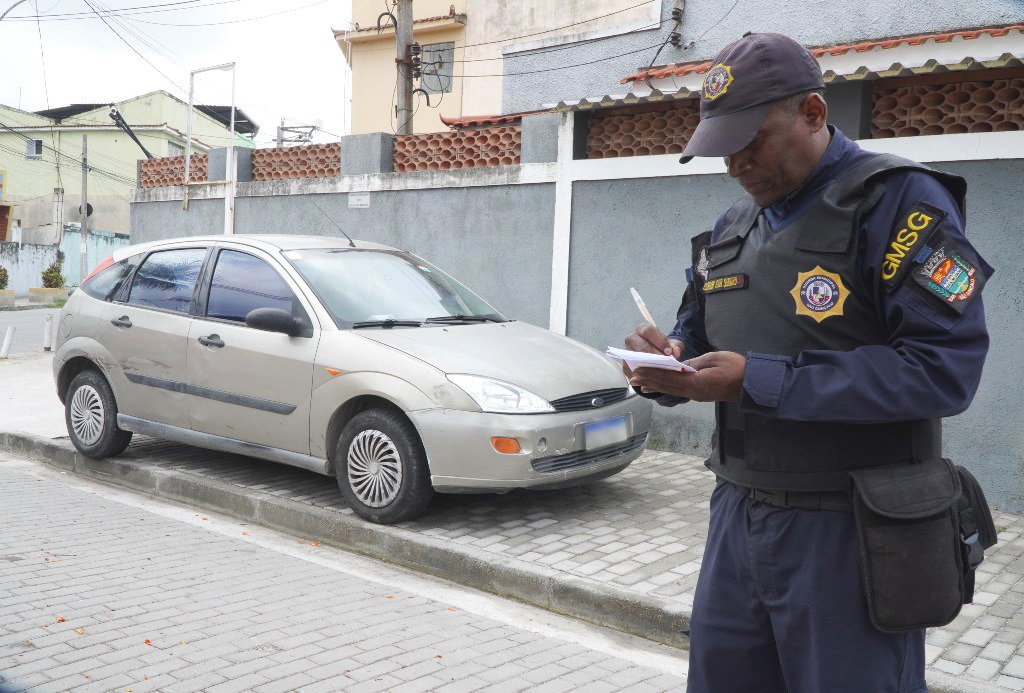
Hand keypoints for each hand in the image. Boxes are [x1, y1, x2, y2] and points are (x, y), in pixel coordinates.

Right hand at [622, 323, 683, 378]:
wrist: (654, 356)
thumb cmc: (662, 348)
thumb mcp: (671, 345)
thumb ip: (676, 346)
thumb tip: (676, 352)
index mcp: (643, 330)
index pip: (649, 331)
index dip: (659, 341)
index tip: (669, 352)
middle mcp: (631, 338)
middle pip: (640, 345)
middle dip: (653, 354)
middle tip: (665, 363)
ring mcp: (626, 352)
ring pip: (634, 358)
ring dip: (647, 366)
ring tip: (659, 372)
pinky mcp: (625, 365)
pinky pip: (632, 371)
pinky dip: (642, 375)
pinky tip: (652, 379)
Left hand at [629, 351, 746, 401]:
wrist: (753, 384)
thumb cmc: (737, 367)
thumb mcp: (714, 359)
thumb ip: (694, 363)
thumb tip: (679, 366)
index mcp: (697, 383)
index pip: (670, 377)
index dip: (653, 373)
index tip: (639, 369)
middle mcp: (694, 392)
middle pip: (667, 385)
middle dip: (649, 380)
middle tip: (632, 376)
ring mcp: (696, 395)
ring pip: (671, 390)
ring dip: (654, 385)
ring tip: (638, 382)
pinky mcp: (699, 394)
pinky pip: (678, 391)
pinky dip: (665, 387)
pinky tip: (656, 387)